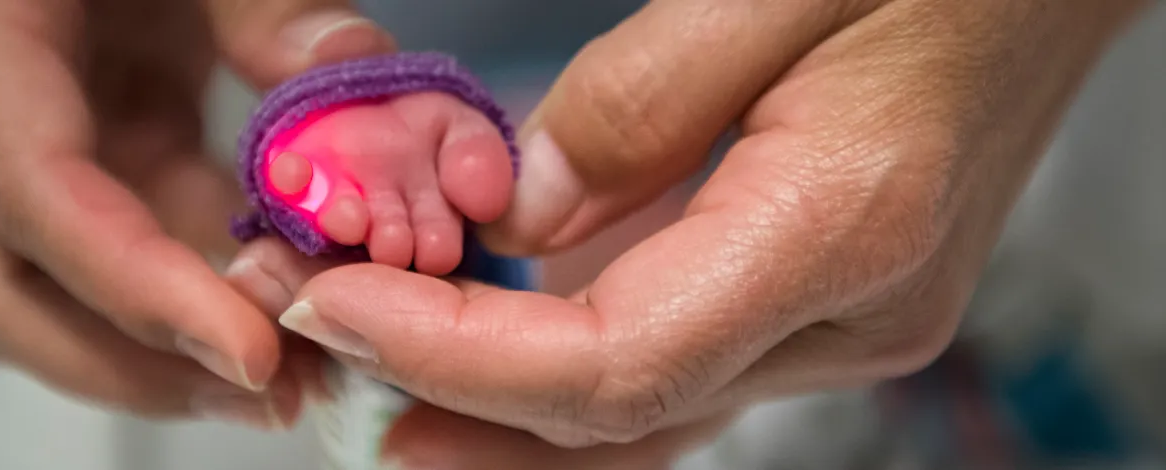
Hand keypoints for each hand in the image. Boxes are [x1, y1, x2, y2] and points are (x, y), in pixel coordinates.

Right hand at [0, 0, 391, 425]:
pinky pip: (117, 234)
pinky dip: (194, 280)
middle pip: (4, 288)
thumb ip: (270, 1)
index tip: (254, 352)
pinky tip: (277, 294)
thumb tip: (362, 82)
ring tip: (285, 370)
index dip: (141, 291)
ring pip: (51, 283)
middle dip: (134, 360)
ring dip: (162, 343)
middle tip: (274, 391)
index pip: (35, 199)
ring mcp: (20, 129)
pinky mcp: (76, 132)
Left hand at [276, 0, 1150, 454]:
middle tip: (319, 345)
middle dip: (451, 393)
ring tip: (369, 373)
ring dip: (496, 408)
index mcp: (842, 232)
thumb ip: (636, 109)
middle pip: (616, 414)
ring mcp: (835, 325)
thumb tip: (519, 219)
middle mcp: (846, 317)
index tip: (339, 303)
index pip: (616, 360)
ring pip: (638, 414)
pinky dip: (561, 374)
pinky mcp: (813, 303)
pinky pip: (669, 365)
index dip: (460, 353)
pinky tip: (474, 360)